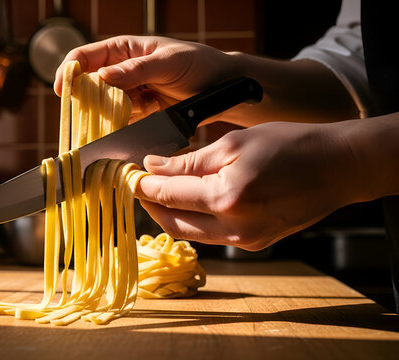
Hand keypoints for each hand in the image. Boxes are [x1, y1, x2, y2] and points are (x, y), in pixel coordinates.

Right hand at [54, 36, 241, 121]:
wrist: (223, 89)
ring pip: (103, 106)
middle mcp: (121, 70)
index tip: (63, 92)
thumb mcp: (167, 63)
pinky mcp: (139, 112)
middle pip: (89, 85)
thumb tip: (102, 77)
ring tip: (120, 120)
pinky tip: (130, 127)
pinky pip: (120, 121)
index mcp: (123, 49)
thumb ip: (135, 70)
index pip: (85, 57)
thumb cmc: (199, 64)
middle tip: (91, 114)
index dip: (69, 72)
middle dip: (87, 100)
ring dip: (106, 116)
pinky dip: (121, 126)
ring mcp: (129, 93)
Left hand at [135, 121, 363, 250]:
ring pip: (188, 232)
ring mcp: (245, 241)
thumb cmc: (290, 145)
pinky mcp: (254, 244)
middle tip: (137, 182)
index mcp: (226, 198)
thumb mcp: (234, 143)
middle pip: (171, 221)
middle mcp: (233, 228)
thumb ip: (188, 161)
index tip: (126, 172)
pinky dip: (192, 219)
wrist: (339, 167)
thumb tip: (152, 166)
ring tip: (158, 191)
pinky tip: (188, 201)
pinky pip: (210, 236)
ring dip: (168, 214)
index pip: (166, 195)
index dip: (141, 184)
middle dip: (149, 203)